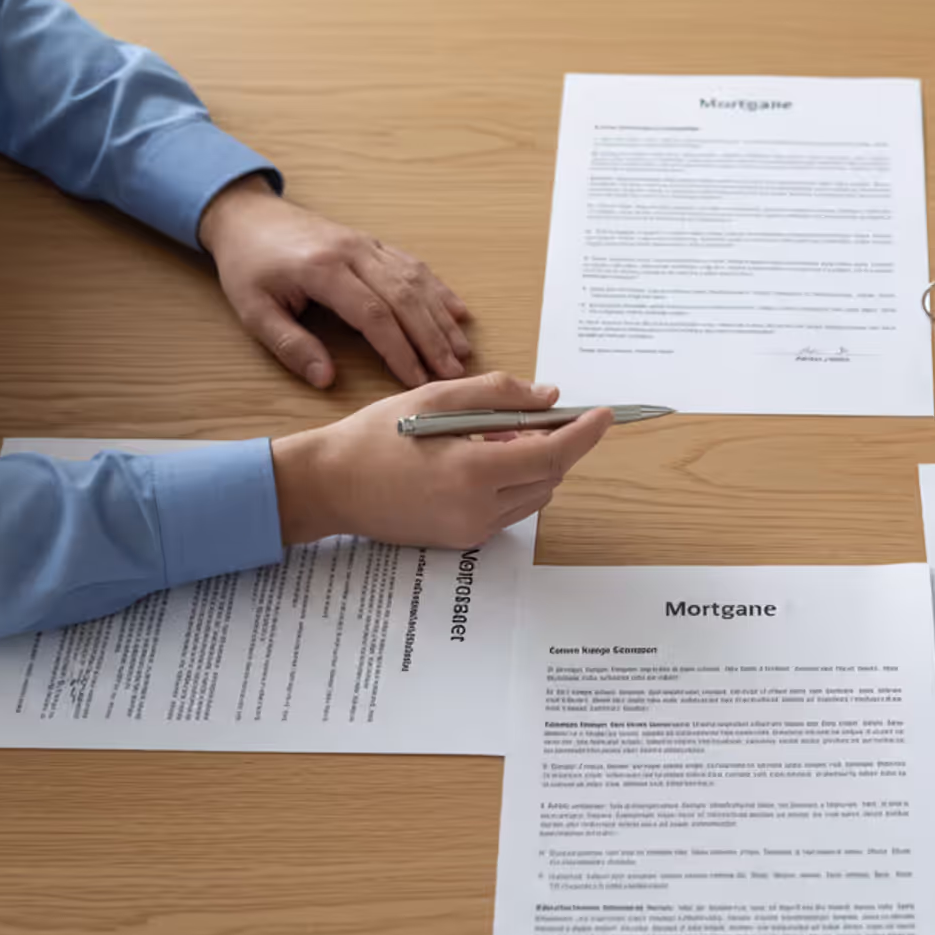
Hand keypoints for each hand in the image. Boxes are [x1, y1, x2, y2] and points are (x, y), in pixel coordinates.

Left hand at [200, 175, 472, 388]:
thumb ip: (291, 345)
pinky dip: (439, 289)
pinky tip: (457, 311)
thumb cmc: (248, 266)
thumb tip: (326, 379)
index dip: (399, 350)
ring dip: (441, 318)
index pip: (373, 314)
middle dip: (432, 339)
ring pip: (415, 281)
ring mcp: (366, 244)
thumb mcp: (254, 311)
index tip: (417, 380)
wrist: (247, 216)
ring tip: (462, 351)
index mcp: (322, 270)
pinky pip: (413, 265)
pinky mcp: (373, 242)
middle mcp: (352, 252)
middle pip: (405, 298)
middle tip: (453, 373)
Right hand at [270, 372, 613, 547]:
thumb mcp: (434, 397)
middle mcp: (478, 510)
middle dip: (556, 443)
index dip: (585, 433)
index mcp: (473, 472)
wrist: (329, 486)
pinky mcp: (464, 541)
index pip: (553, 454)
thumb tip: (549, 398)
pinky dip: (511, 482)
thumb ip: (497, 394)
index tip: (605, 414)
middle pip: (549, 476)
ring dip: (533, 464)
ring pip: (534, 496)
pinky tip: (479, 459)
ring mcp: (472, 531)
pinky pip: (510, 509)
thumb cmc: (374, 436)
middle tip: (534, 415)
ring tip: (493, 437)